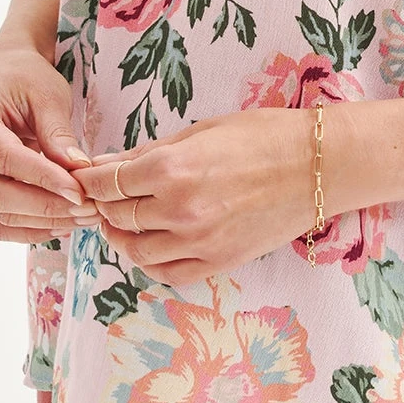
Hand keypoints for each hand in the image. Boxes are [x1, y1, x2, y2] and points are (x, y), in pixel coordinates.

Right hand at [0, 46, 99, 243]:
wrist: (7, 76)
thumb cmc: (27, 79)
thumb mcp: (48, 95)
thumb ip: (58, 133)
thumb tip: (78, 171)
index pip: (5, 157)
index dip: (43, 178)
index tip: (79, 191)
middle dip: (45, 206)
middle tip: (87, 209)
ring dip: (42, 222)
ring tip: (83, 218)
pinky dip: (30, 228)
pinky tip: (63, 223)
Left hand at [73, 108, 317, 286]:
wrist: (319, 165)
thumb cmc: (263, 135)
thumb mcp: (201, 130)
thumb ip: (150, 153)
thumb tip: (106, 164)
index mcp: (171, 169)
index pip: (107, 183)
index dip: (89, 180)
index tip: (84, 178)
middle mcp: (178, 210)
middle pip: (117, 216)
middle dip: (103, 205)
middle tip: (102, 197)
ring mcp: (198, 242)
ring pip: (136, 250)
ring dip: (122, 235)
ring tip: (123, 221)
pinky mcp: (218, 263)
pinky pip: (168, 272)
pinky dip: (151, 260)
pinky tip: (152, 243)